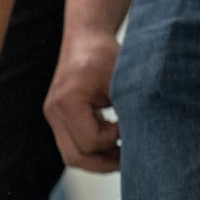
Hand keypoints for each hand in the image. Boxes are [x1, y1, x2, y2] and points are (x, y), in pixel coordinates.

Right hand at [43, 30, 121, 172]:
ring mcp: (53, 115)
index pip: (90, 141)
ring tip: (123, 154)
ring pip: (72, 156)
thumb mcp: (122, 81)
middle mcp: (54, 112)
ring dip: (98, 160)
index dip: (115, 141)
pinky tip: (112, 142)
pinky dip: (92, 149)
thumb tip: (146, 141)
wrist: (85, 36)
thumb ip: (130, 111)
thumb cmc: (104, 54)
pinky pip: (72, 145)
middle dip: (106, 162)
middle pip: (76, 157)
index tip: (130, 126)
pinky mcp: (58, 117)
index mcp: (67, 101)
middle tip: (131, 157)